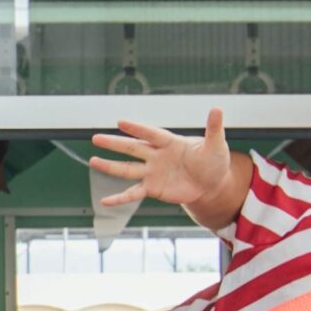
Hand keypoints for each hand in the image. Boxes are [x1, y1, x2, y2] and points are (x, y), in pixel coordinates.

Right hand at [88, 109, 234, 211]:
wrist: (211, 185)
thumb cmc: (214, 161)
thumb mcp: (216, 145)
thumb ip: (214, 128)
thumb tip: (217, 109)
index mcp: (170, 142)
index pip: (151, 134)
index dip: (138, 129)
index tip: (121, 122)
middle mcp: (157, 155)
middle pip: (132, 148)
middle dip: (115, 143)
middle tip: (96, 138)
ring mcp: (152, 172)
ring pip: (127, 169)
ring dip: (110, 167)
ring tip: (92, 161)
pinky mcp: (152, 188)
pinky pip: (133, 193)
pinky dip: (119, 198)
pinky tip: (105, 202)